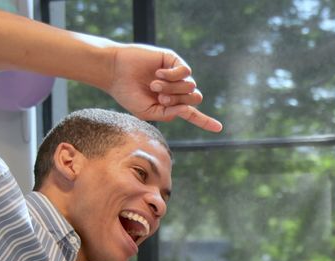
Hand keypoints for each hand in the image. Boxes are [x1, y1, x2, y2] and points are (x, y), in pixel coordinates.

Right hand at [108, 45, 222, 132]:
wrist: (115, 72)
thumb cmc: (127, 93)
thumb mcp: (147, 112)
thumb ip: (167, 114)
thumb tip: (186, 108)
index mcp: (171, 104)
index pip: (192, 114)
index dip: (205, 121)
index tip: (219, 128)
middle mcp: (176, 89)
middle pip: (194, 99)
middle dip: (178, 101)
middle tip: (161, 97)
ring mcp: (176, 74)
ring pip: (191, 86)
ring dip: (172, 89)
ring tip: (155, 85)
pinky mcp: (173, 60)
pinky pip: (185, 71)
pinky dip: (173, 76)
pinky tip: (159, 73)